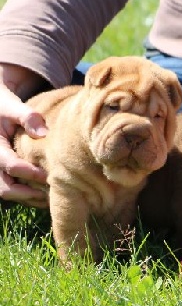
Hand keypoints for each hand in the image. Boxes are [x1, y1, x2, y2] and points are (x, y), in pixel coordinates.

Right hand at [0, 64, 48, 207]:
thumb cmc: (4, 106)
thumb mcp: (12, 105)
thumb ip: (27, 116)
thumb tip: (43, 133)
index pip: (10, 165)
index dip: (30, 173)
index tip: (51, 175)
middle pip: (4, 188)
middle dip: (28, 194)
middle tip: (52, 196)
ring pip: (5, 193)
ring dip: (27, 198)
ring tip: (51, 199)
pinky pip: (8, 189)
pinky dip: (24, 195)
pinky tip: (44, 194)